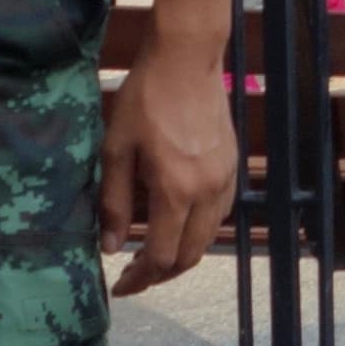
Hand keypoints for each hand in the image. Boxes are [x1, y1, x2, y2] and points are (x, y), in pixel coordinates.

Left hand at [99, 35, 236, 297]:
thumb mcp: (116, 150)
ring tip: (153, 252)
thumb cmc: (145, 100)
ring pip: (209, 237)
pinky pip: (220, 214)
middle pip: (190, 255)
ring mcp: (226, 179)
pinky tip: (178, 222)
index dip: (140, 279)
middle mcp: (208, 191)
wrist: (187, 59)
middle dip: (161, 274)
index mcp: (175, 190)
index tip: (120, 285)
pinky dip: (199, 231)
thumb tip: (111, 247)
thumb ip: (113, 203)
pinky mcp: (233, 166)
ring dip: (182, 254)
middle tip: (133, 275)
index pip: (161, 255)